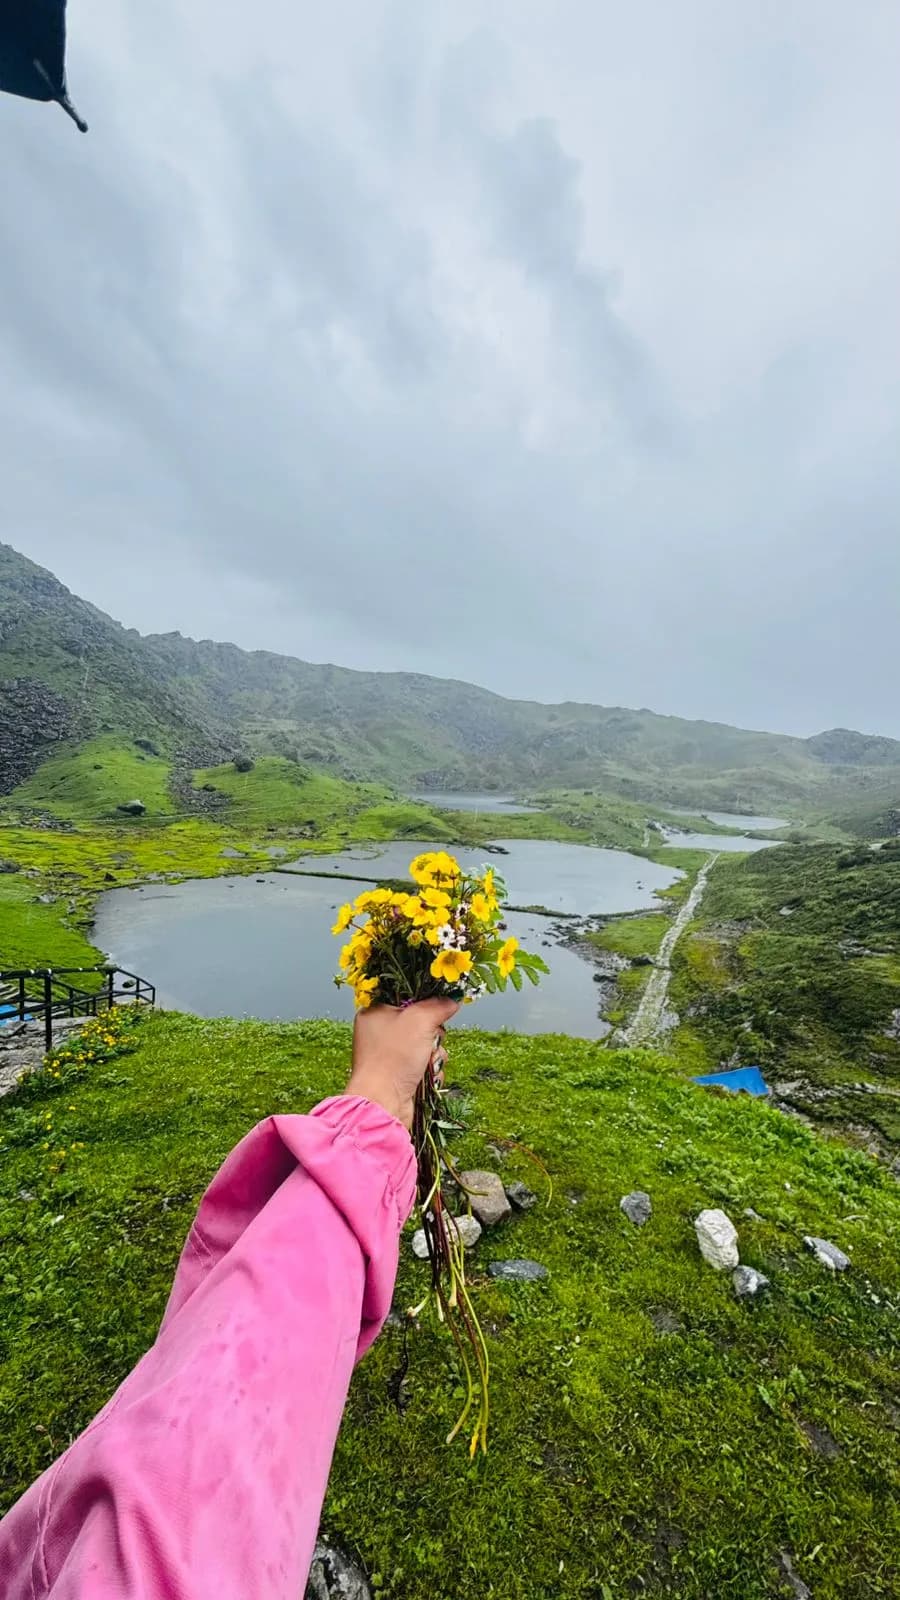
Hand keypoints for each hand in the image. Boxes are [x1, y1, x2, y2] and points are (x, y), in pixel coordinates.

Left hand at [345, 999, 458, 1129]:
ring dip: (435, 1053)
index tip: (437, 1008)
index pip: (407, 997)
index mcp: (375, 1012)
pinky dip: (431, 1069)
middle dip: (434, 1034)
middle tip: (430, 1040)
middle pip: (421, 1022)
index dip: (425, 1002)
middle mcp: (380, 1032)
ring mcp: (390, 1054)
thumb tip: (452, 999)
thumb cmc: (392, 1059)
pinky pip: (425, 1064)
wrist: (384, 1104)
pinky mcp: (399, 1074)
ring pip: (426, 1044)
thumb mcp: (420, 1020)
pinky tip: (427, 1075)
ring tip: (428, 1061)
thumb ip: (438, 1005)